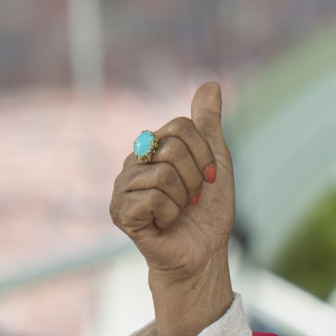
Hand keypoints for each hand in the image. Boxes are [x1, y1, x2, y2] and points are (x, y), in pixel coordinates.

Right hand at [110, 82, 237, 335]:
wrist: (203, 253)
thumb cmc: (209, 211)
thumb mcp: (216, 160)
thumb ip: (208, 124)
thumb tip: (210, 83)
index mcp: (152, 147)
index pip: (181, 127)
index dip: (204, 153)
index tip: (208, 178)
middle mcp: (133, 163)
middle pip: (173, 148)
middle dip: (196, 178)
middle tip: (192, 200)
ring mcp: (122, 187)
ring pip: (165, 175)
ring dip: (184, 199)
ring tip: (179, 212)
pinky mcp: (119, 211)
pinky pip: (154, 198)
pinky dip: (170, 214)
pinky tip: (164, 224)